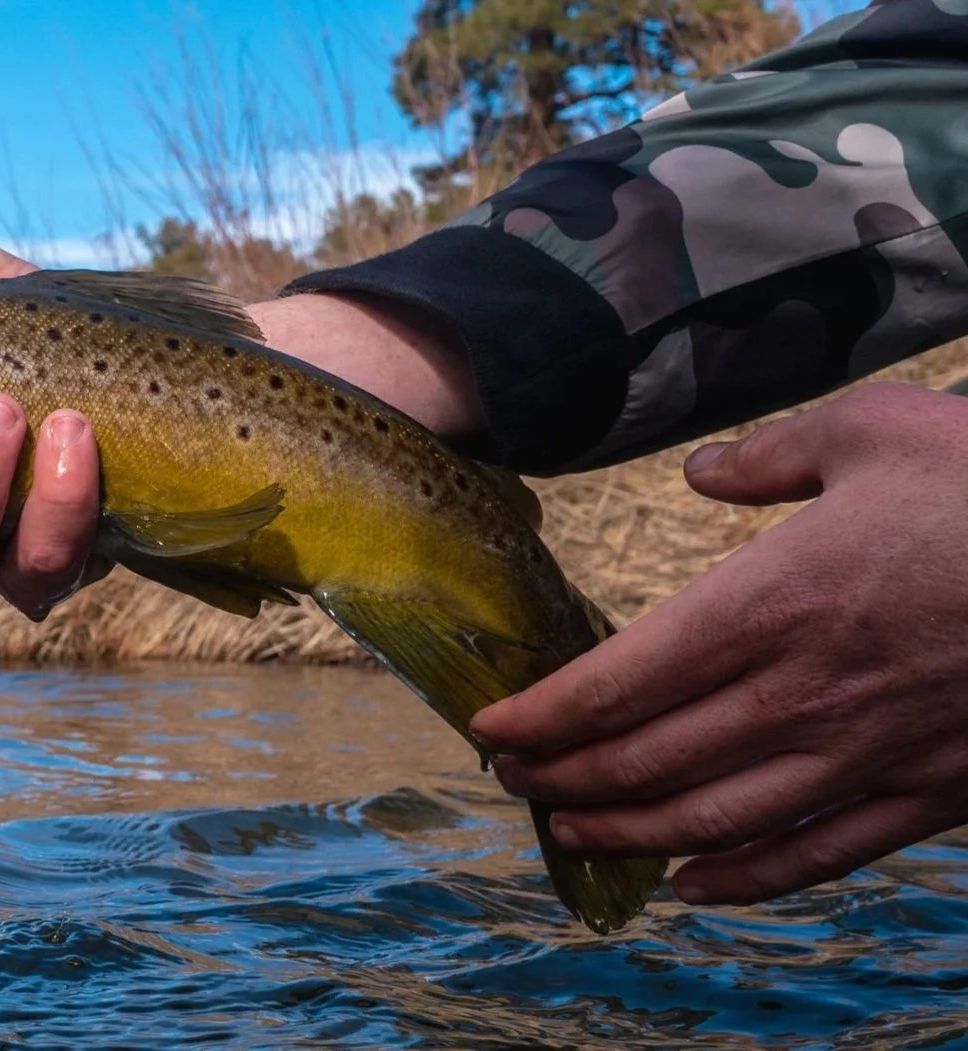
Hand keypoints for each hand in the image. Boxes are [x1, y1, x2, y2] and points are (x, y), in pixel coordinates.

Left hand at [470, 383, 967, 905]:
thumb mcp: (875, 430)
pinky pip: (819, 855)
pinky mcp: (928, 792)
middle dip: (565, 775)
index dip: (542, 715)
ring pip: (715, 817)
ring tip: (572, 828)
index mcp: (773, 602)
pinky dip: (745, 878)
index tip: (491, 728)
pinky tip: (695, 882)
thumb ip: (771, 456)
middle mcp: (804, 692)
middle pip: (649, 758)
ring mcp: (867, 752)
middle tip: (513, 780)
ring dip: (629, 829)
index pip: (620, 681)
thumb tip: (706, 471)